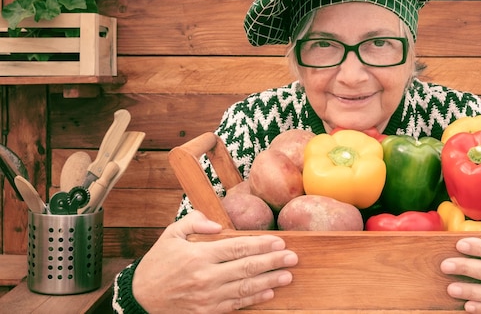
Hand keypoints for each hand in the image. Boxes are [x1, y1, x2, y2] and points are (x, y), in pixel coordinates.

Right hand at [132, 210, 297, 312]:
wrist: (140, 297)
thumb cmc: (158, 263)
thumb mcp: (171, 235)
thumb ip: (195, 223)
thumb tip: (217, 226)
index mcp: (198, 255)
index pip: (237, 248)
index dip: (260, 244)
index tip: (279, 241)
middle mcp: (205, 276)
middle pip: (246, 268)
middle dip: (272, 261)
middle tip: (293, 257)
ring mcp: (207, 297)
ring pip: (245, 288)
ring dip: (269, 281)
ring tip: (287, 276)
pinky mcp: (206, 311)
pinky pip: (235, 305)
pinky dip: (254, 299)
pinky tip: (269, 293)